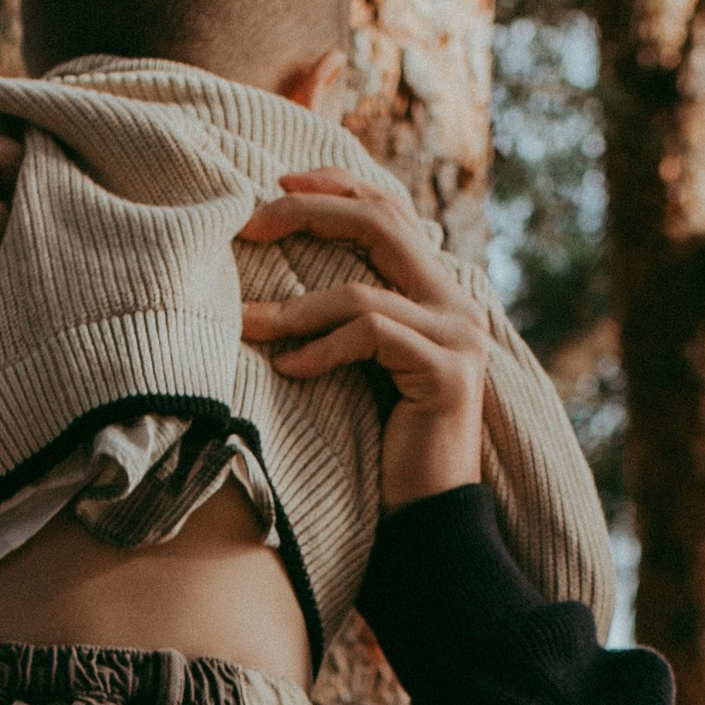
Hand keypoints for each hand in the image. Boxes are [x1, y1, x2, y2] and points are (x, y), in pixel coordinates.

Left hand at [238, 163, 488, 510]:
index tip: (275, 186)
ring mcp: (459, 336)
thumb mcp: (360, 369)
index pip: (391, 212)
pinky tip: (288, 371)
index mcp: (437, 294)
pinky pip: (369, 336)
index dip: (335, 187)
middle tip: (249, 223)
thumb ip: (346, 320)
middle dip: (308, 214)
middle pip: (381, 223)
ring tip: (246, 324)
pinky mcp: (447, 373)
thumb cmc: (382, 449)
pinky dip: (320, 350)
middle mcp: (457, 304)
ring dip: (293, 307)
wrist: (427, 517)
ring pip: (363, 291)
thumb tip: (275, 281)